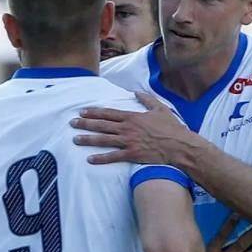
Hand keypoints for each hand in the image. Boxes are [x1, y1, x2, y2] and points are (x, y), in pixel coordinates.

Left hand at [72, 92, 194, 164]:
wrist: (179, 145)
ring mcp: (129, 142)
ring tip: (75, 139)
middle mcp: (127, 128)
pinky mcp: (132, 155)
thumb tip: (137, 92)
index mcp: (132, 117)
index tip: (82, 111)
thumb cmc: (171, 128)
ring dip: (88, 139)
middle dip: (85, 124)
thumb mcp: (160, 109)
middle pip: (102, 125)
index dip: (94, 112)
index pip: (109, 113)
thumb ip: (147, 100)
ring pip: (104, 140)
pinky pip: (113, 156)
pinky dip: (101, 158)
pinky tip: (90, 159)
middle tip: (72, 123)